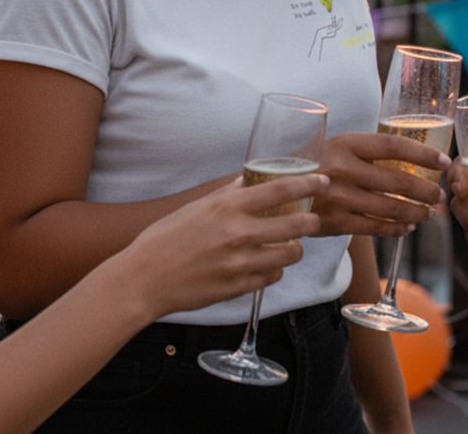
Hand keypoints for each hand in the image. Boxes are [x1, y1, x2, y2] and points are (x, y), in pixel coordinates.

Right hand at [127, 173, 325, 316]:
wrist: (145, 278)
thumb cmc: (166, 238)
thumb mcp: (198, 207)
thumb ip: (229, 194)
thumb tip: (251, 181)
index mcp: (227, 206)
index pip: (281, 189)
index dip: (308, 184)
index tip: (322, 180)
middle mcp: (238, 233)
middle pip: (295, 225)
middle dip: (311, 222)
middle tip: (312, 220)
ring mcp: (240, 263)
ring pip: (289, 255)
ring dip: (293, 249)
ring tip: (287, 245)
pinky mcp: (239, 288)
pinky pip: (272, 277)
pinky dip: (273, 270)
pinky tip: (263, 265)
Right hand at [312, 132, 449, 236]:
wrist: (275, 188)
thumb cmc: (316, 163)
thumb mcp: (337, 146)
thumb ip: (368, 150)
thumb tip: (414, 156)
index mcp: (345, 143)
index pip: (393, 146)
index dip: (423, 154)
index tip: (444, 161)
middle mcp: (341, 169)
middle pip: (398, 181)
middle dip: (427, 190)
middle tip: (440, 194)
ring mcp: (338, 198)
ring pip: (391, 208)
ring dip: (417, 212)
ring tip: (430, 212)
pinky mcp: (334, 223)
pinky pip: (376, 228)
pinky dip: (397, 229)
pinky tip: (408, 226)